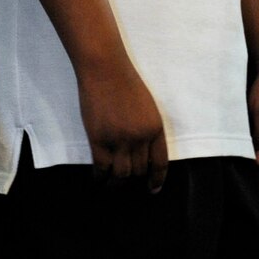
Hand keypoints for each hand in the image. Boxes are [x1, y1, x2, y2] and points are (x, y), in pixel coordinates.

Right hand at [76, 58, 168, 191]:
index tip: (152, 189)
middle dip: (133, 179)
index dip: (156, 179)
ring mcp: (119, 140)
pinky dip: (100, 177)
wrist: (105, 70)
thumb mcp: (146, 107)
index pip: (160, 163)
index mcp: (155, 128)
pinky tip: (98, 178)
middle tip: (126, 182)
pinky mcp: (99, 140)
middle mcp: (140, 138)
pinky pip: (101, 168)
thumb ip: (146, 129)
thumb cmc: (125, 82)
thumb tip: (141, 152)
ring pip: (121, 175)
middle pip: (139, 170)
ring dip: (116, 184)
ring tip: (111, 186)